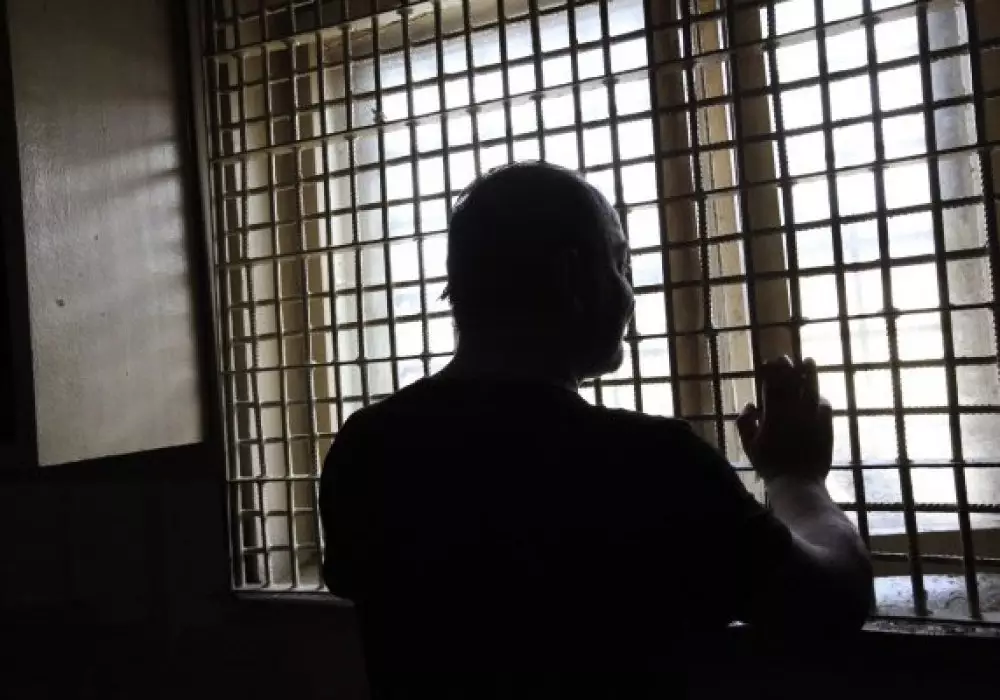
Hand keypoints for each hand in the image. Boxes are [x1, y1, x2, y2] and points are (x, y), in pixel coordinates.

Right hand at [736, 356, 833, 481]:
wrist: (797, 481)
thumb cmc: (769, 465)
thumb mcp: (749, 446)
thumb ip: (745, 423)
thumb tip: (750, 405)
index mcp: (773, 414)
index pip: (772, 385)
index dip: (771, 371)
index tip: (769, 361)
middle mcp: (794, 411)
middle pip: (792, 382)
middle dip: (788, 367)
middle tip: (785, 358)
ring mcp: (812, 417)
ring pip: (811, 389)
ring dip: (809, 374)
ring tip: (808, 361)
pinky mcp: (826, 426)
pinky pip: (825, 406)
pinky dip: (820, 399)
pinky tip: (818, 397)